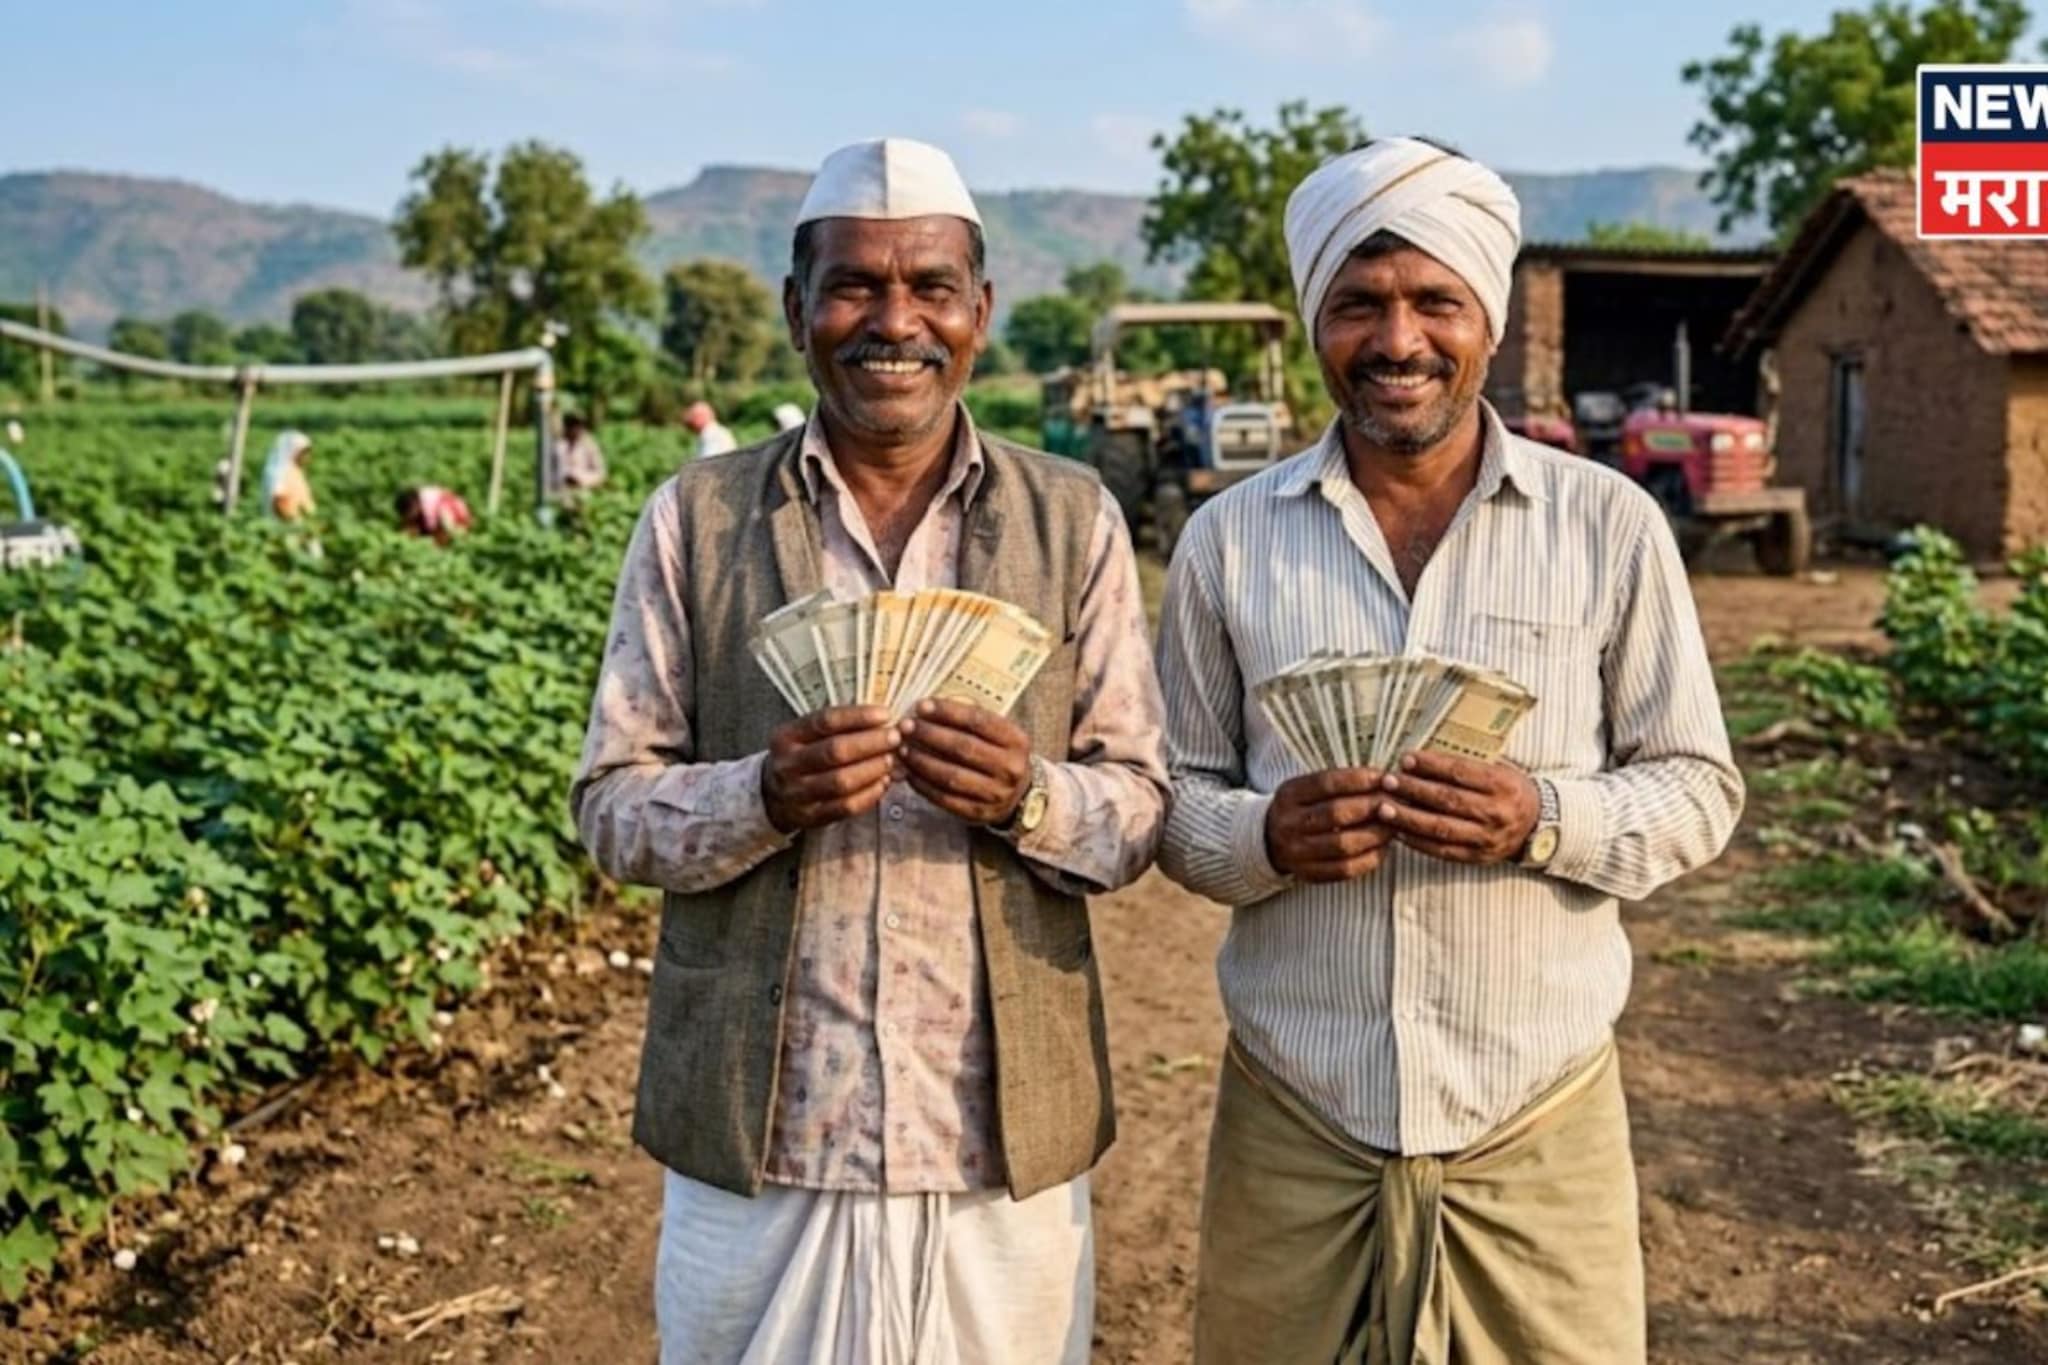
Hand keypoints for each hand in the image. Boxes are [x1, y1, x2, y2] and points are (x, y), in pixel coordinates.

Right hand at [761, 706, 901, 832]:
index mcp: (786, 736)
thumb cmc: (800, 756)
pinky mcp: (810, 816)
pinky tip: (883, 782)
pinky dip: (870, 794)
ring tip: (891, 760)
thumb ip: (836, 726)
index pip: (825, 721)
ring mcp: (798, 793)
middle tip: (894, 737)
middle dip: (871, 743)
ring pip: (842, 781)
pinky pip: (846, 807)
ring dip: (873, 769)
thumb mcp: (804, 735)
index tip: (885, 715)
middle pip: (835, 751)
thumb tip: (882, 718)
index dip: (858, 717)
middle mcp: (788, 764)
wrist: (772, 796)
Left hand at [899, 699, 1032, 825]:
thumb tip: (931, 708)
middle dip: (929, 735)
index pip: (978, 721)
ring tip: (903, 749)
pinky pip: (945, 798)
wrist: (1018, 796)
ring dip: (922, 761)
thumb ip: (972, 720)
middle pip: (963, 747)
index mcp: (1016, 741)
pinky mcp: (978, 813)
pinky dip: (923, 785)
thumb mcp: (999, 734)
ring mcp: (995, 793)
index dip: (947, 712)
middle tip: (906, 726)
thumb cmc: (1000, 756)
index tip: (922, 706)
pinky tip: (910, 772)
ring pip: (951, 775)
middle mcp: (1010, 768)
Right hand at [1264, 768, 1394, 881]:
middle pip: (1336, 814)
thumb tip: (1383, 779)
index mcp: (1289, 795)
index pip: (1326, 783)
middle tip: (1395, 803)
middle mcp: (1289, 823)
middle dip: (1372, 807)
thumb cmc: (1301, 808)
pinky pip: (1344, 869)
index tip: (1384, 777)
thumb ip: (1338, 783)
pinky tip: (1383, 848)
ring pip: (1343, 844)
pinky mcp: (1308, 874)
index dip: (1359, 779)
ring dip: (1375, 834)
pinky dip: (1369, 859)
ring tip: (1393, 826)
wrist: (1269, 840)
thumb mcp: (1307, 788)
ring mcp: (1297, 851)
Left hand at [1373, 751, 1538, 864]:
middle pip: (1447, 800)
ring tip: (1384, 807)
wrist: (1538, 825)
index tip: (1406, 759)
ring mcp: (1487, 838)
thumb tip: (1419, 760)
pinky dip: (1417, 841)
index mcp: (1502, 785)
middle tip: (1387, 781)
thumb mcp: (1499, 770)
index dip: (1430, 765)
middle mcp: (1496, 812)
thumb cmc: (1509, 791)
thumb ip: (1465, 766)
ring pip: (1441, 828)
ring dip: (1408, 818)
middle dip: (1413, 790)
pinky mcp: (1477, 857)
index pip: (1460, 772)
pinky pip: (1442, 850)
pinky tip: (1398, 830)